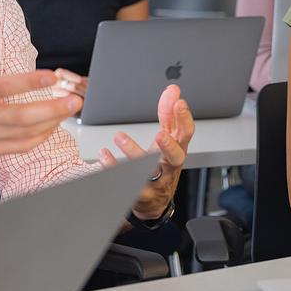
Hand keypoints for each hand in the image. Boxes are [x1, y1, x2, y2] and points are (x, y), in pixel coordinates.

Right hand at [0, 10, 81, 157]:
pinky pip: (18, 147)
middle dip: (52, 109)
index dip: (29, 83)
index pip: (3, 87)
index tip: (52, 76)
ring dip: (51, 123)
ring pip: (23, 133)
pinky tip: (52, 127)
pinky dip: (39, 139)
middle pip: (20, 116)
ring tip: (70, 110)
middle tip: (75, 99)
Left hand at [98, 84, 194, 218]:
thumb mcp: (169, 139)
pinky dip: (113, 168)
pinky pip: (125, 181)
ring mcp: (155, 182)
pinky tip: (104, 155)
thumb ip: (169, 115)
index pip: (186, 133)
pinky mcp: (138, 193)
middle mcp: (168, 167)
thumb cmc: (163, 165)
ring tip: (119, 136)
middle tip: (161, 134)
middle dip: (169, 146)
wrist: (155, 201)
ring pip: (147, 171)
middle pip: (175, 158)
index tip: (179, 103)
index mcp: (178, 150)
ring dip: (134, 153)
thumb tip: (173, 90)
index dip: (184, 118)